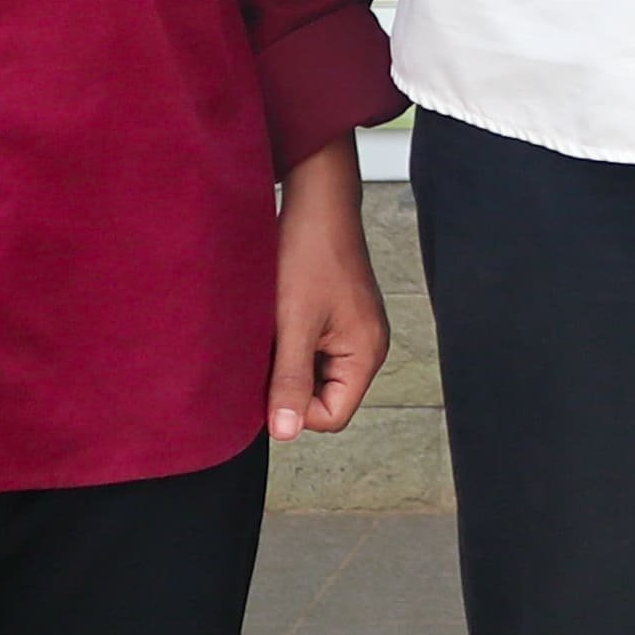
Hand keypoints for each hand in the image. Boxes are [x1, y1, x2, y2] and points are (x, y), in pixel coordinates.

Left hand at [269, 139, 386, 437]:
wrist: (314, 200)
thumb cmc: (309, 254)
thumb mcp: (293, 324)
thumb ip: (290, 381)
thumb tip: (285, 434)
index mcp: (366, 353)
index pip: (331, 417)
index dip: (294, 408)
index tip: (269, 375)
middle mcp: (365, 346)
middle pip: (322, 398)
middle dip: (288, 382)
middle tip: (267, 347)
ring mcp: (350, 331)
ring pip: (311, 374)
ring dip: (285, 361)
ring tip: (272, 328)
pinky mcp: (334, 317)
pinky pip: (309, 351)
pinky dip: (287, 343)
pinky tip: (276, 318)